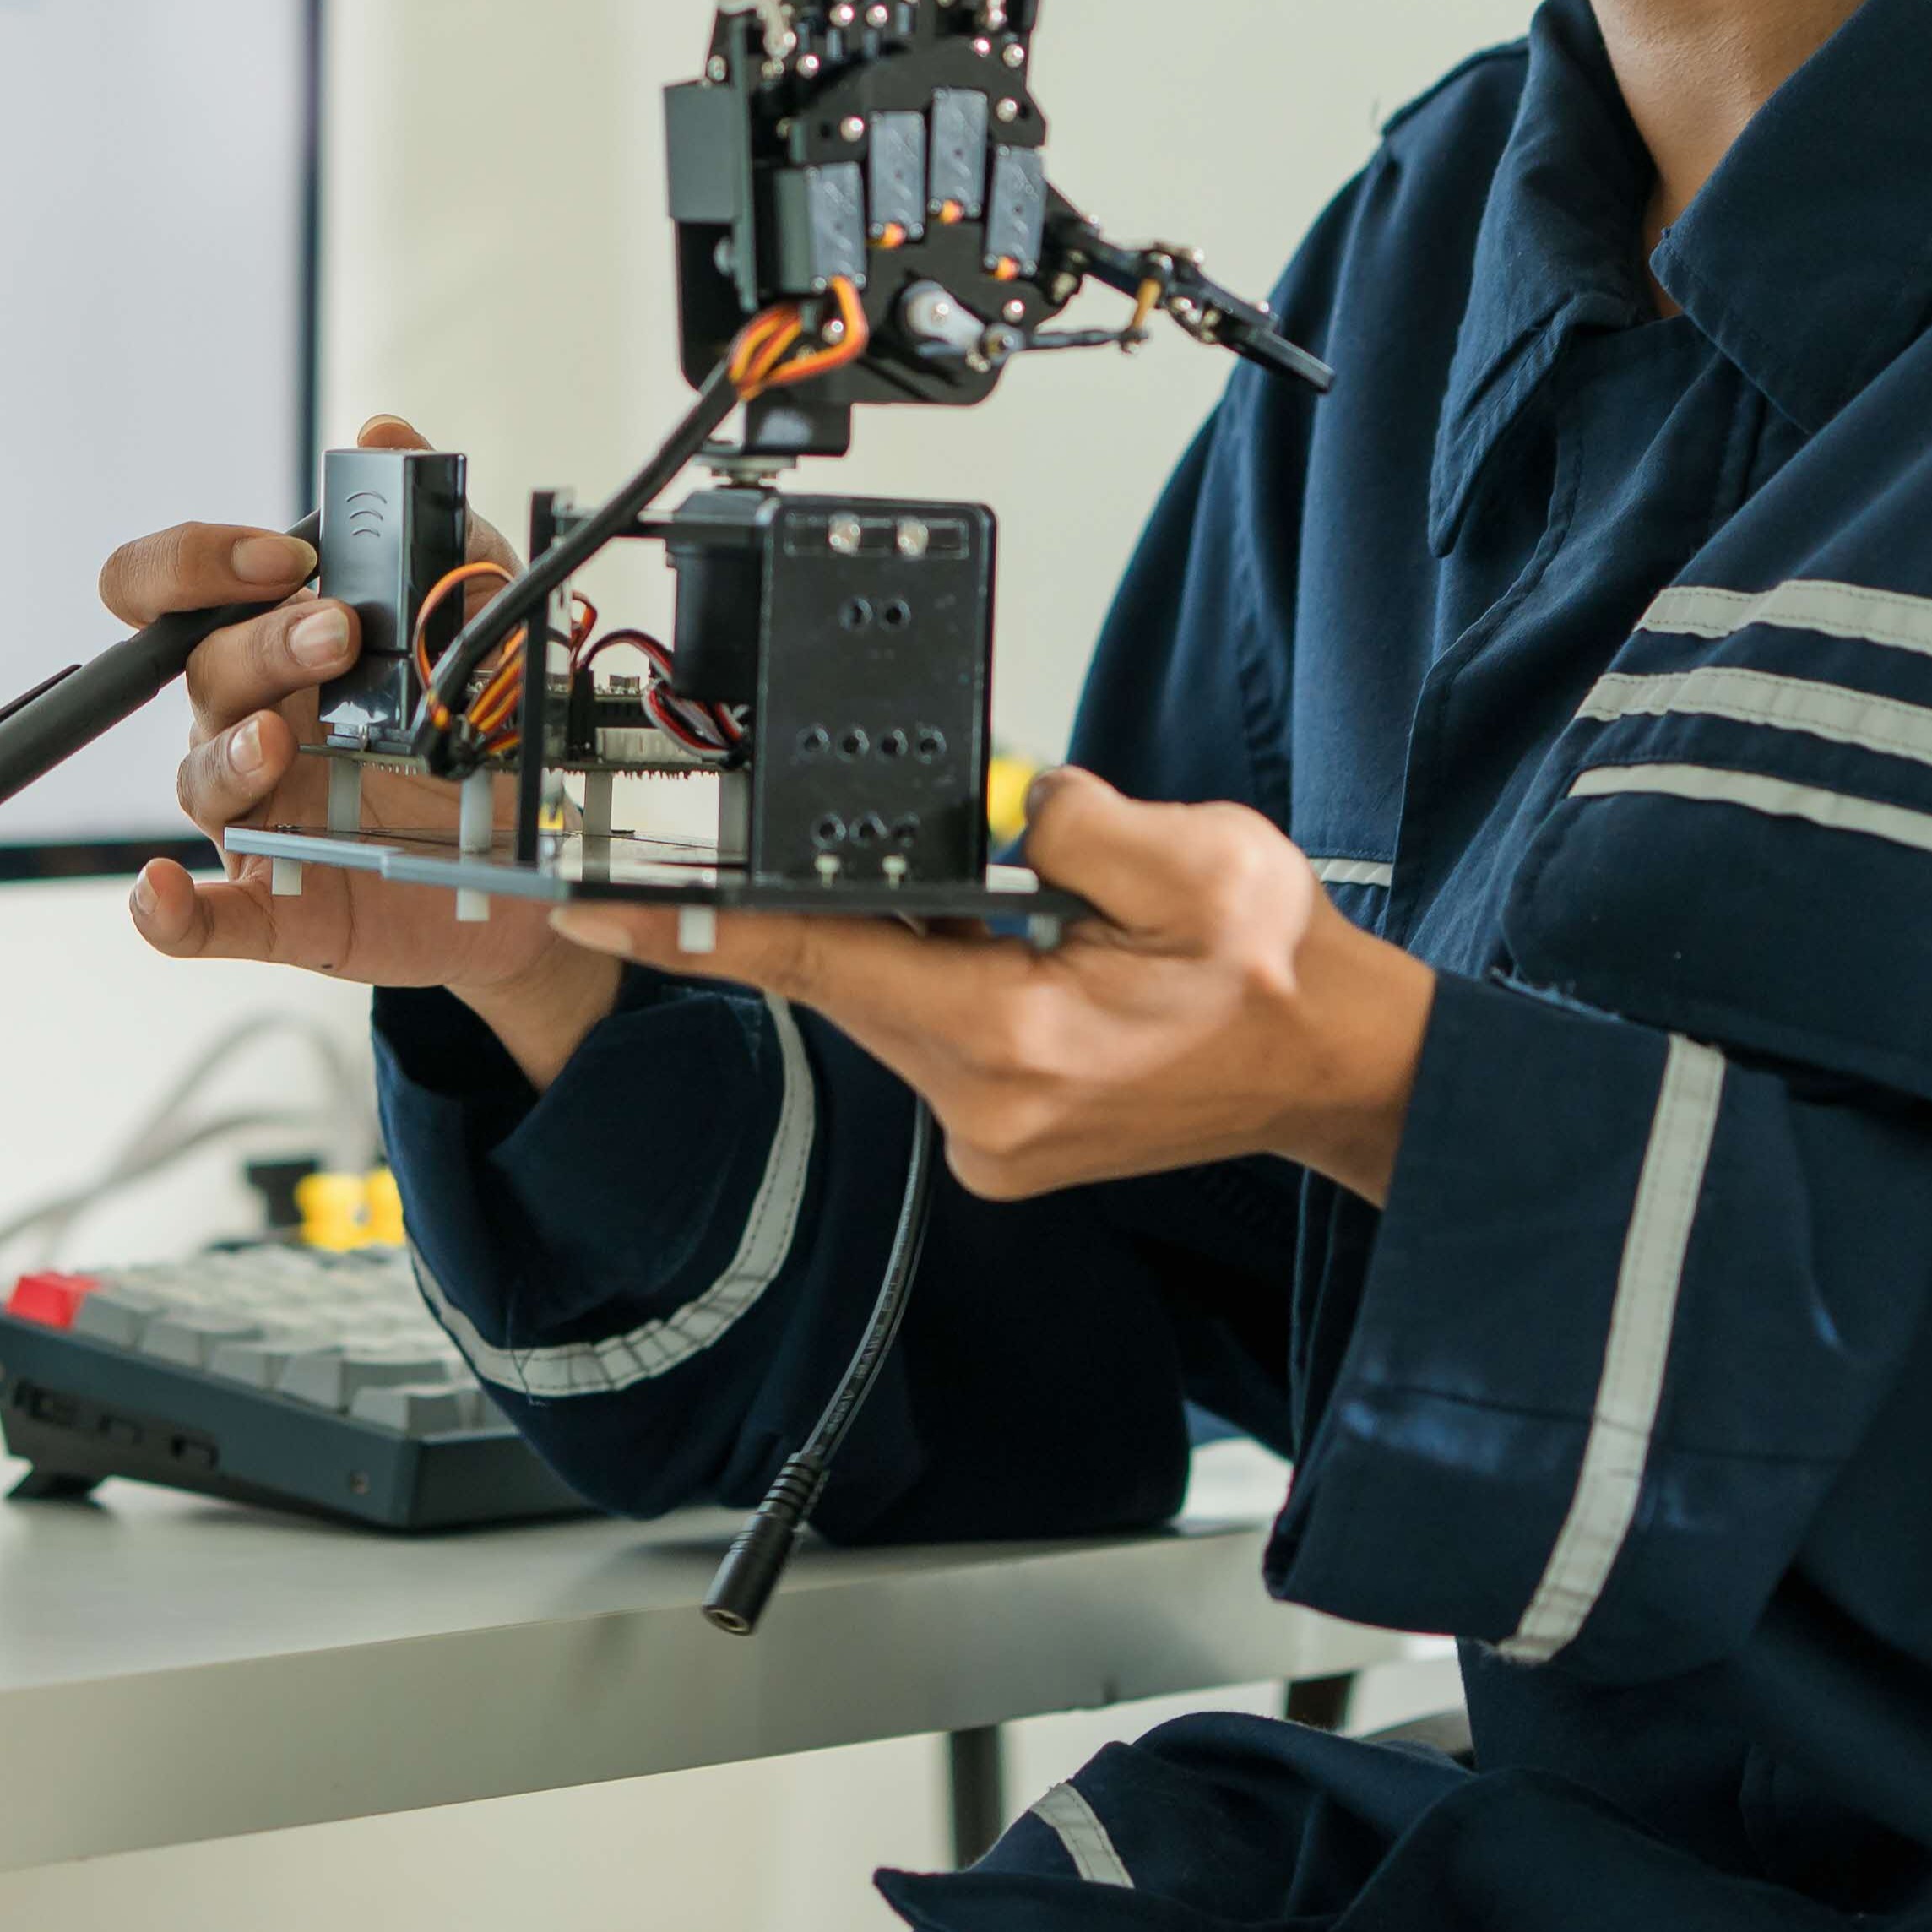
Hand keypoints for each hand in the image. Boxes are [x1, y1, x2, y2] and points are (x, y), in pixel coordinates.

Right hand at [106, 418, 621, 1069]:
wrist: (539, 856)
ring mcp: (262, 815)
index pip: (173, 588)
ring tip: (276, 744)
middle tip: (338, 634)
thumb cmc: (484, 722)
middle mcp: (253, 722)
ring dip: (227, 756)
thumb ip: (438, 529)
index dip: (196, 562)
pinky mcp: (283, 903)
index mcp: (279, 645)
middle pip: (202, 670)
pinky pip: (206, 916)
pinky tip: (157, 893)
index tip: (282, 558)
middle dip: (261, 644)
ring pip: (200, 779)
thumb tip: (384, 431)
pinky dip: (169, 910)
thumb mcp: (485, 615)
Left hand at [547, 771, 1431, 1201]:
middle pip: (848, 979)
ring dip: (926, 941)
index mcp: (1016, 1040)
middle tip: (942, 862)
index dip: (696, 928)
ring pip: (893, 1001)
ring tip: (1042, 918)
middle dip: (864, 902)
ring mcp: (989, 1134)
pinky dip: (956, 979)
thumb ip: (1070, 816)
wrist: (1338, 1072)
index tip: (593, 907)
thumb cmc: (1282, 979)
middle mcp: (983, 1105)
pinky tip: (1036, 955)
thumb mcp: (1199, 859)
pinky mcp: (1002, 1138)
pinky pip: (934, 1033)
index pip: (812, 965)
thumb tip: (988, 793)